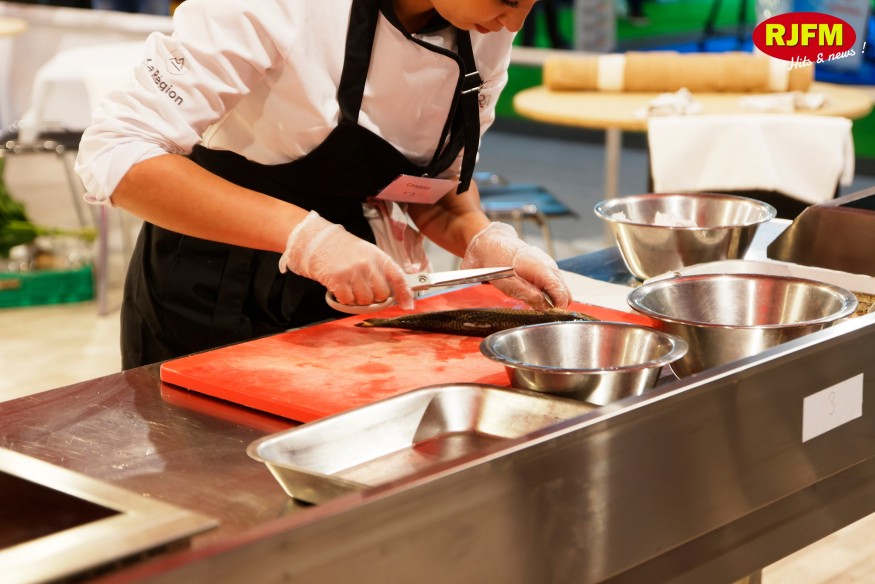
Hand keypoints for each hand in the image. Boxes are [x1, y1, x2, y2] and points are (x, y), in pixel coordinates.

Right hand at [280, 211, 414, 308]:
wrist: (318, 242)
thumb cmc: (343, 250)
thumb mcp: (366, 253)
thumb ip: (380, 269)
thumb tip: (394, 291)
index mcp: (378, 257)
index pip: (398, 277)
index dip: (405, 293)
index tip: (407, 305)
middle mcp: (368, 264)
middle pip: (381, 294)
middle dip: (375, 297)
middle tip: (364, 289)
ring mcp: (353, 273)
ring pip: (365, 300)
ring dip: (358, 299)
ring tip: (350, 286)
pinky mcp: (338, 281)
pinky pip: (348, 301)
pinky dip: (345, 299)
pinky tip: (340, 288)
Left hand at [460, 222, 570, 310]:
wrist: (492, 244)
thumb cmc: (497, 263)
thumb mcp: (510, 284)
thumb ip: (530, 296)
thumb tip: (546, 308)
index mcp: (544, 271)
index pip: (562, 295)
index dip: (557, 309)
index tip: (547, 316)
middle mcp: (550, 267)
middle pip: (565, 293)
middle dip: (556, 305)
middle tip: (540, 312)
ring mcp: (549, 265)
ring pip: (560, 288)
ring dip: (552, 298)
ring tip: (535, 303)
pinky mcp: (544, 266)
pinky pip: (553, 282)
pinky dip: (548, 291)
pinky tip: (534, 293)